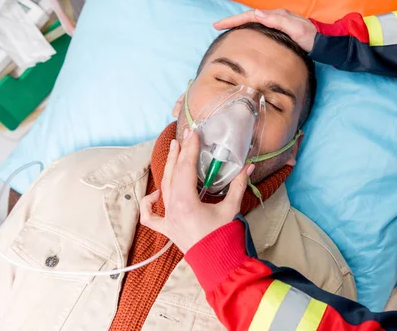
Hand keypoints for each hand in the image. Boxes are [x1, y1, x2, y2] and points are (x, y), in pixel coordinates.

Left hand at [139, 129, 254, 252]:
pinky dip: (149, 203)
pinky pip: (149, 215)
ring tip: (173, 150)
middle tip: (183, 136)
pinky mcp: (166, 228)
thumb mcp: (232, 209)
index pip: (187, 169)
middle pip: (173, 174)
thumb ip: (238, 185)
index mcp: (187, 202)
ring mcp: (168, 218)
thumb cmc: (224, 237)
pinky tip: (157, 192)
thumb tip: (247, 166)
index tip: (194, 134)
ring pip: (164, 187)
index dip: (191, 149)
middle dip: (178, 153)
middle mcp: (173, 208)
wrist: (217, 263)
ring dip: (168, 168)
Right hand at [214, 9, 316, 51]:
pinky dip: (248, 29)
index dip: (232, 20)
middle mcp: (276, 17)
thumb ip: (277, 21)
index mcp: (276, 15)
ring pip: (253, 22)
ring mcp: (278, 24)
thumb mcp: (296, 30)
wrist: (324, 44)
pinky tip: (245, 35)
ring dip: (239, 25)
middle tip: (216, 26)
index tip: (218, 25)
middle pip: (249, 17)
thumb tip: (256, 13)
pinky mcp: (280, 30)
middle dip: (232, 21)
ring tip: (226, 30)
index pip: (249, 15)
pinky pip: (259, 28)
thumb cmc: (311, 38)